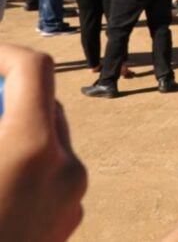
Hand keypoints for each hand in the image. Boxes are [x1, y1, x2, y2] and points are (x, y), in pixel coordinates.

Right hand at [0, 44, 88, 241]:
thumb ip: (0, 124)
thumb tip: (4, 115)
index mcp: (30, 145)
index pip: (34, 69)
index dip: (3, 53)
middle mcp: (64, 166)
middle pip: (44, 105)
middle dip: (8, 97)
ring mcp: (72, 199)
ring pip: (48, 142)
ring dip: (15, 133)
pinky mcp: (68, 226)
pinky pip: (50, 178)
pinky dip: (22, 169)